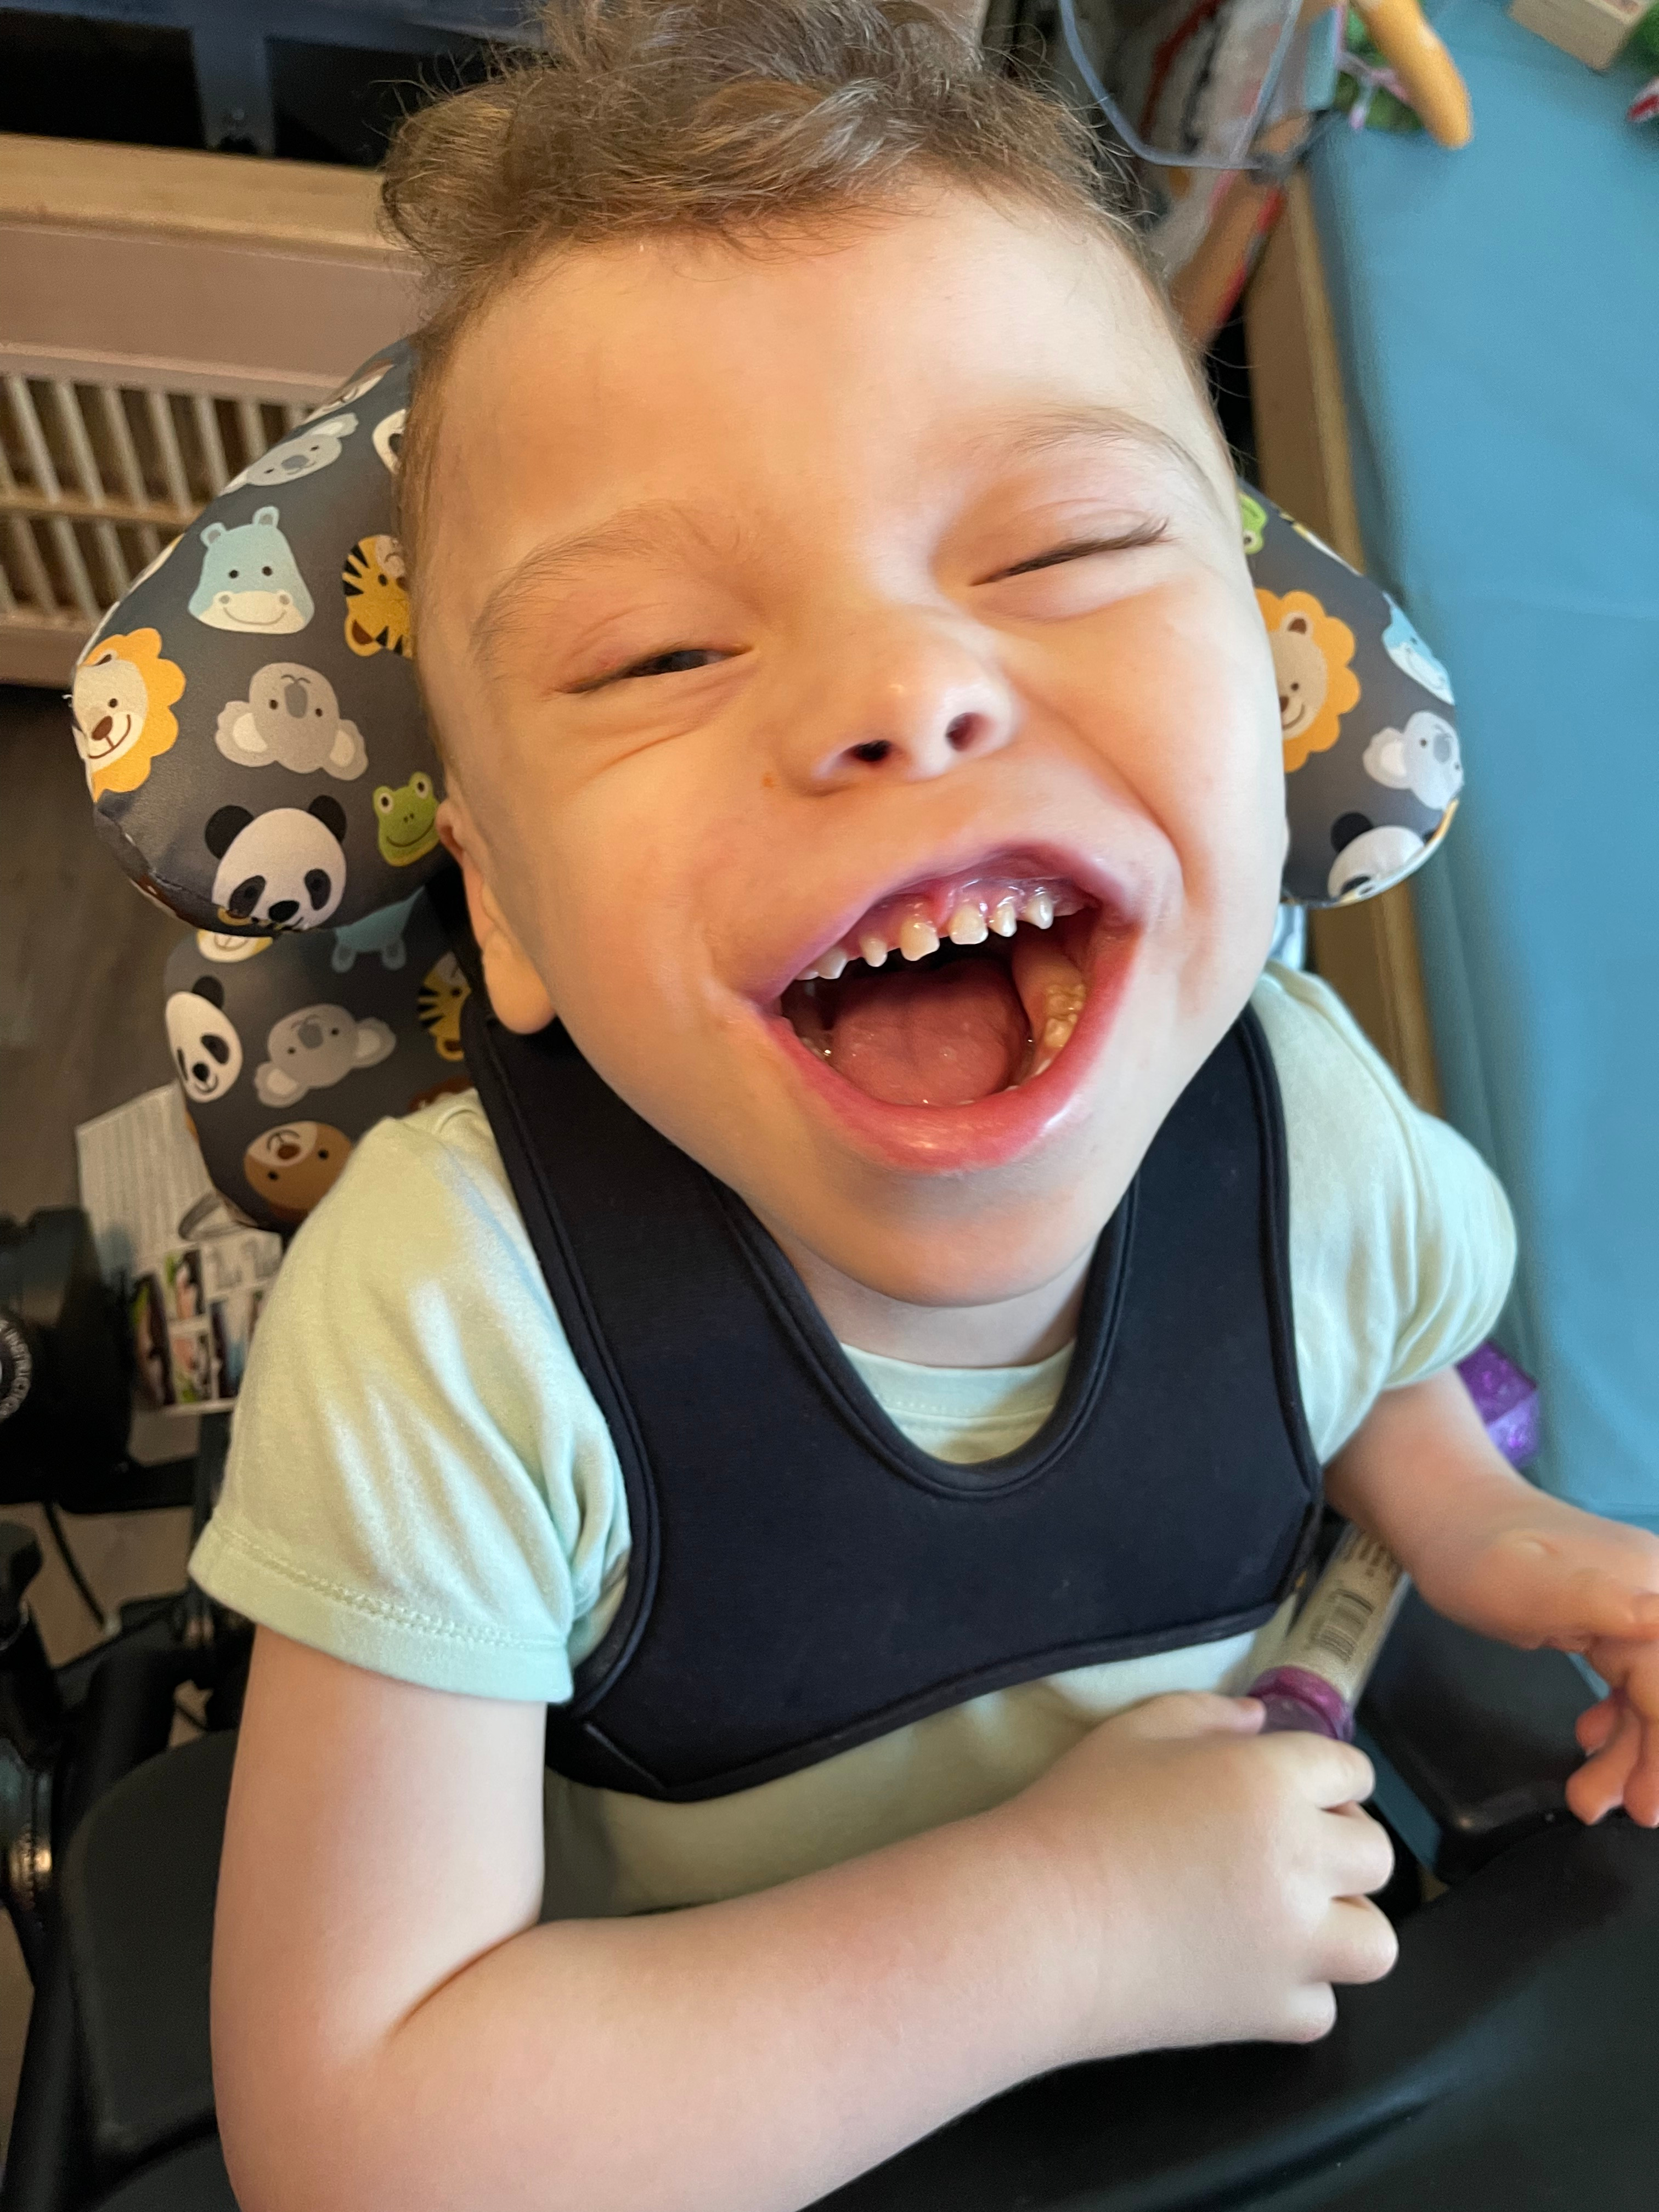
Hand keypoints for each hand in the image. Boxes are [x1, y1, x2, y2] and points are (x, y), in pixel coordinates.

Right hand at [996, 1691, 1397, 2059]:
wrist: (1037, 1924)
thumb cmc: (1076, 1813)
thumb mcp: (1134, 1732)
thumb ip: (1208, 1714)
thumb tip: (1259, 1722)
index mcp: (1271, 1783)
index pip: (1350, 1773)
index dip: (1326, 1777)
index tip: (1295, 1788)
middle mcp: (1302, 1863)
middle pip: (1375, 1854)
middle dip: (1341, 1844)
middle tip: (1286, 1848)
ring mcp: (1295, 1947)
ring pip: (1375, 1940)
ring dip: (1342, 1923)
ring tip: (1290, 1917)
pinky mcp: (1270, 2013)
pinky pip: (1323, 2006)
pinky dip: (1298, 1990)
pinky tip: (1250, 1969)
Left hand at [1414, 1494, 1658, 1827]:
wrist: (1443, 1516)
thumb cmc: (1474, 1551)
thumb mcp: (1527, 1586)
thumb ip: (1599, 1604)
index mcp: (1649, 1589)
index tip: (1647, 1804)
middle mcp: (1655, 1597)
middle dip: (1650, 1760)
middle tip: (1611, 1808)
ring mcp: (1637, 1610)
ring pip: (1656, 1699)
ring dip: (1631, 1753)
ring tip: (1588, 1796)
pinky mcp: (1615, 1622)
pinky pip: (1637, 1684)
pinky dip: (1622, 1723)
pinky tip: (1591, 1741)